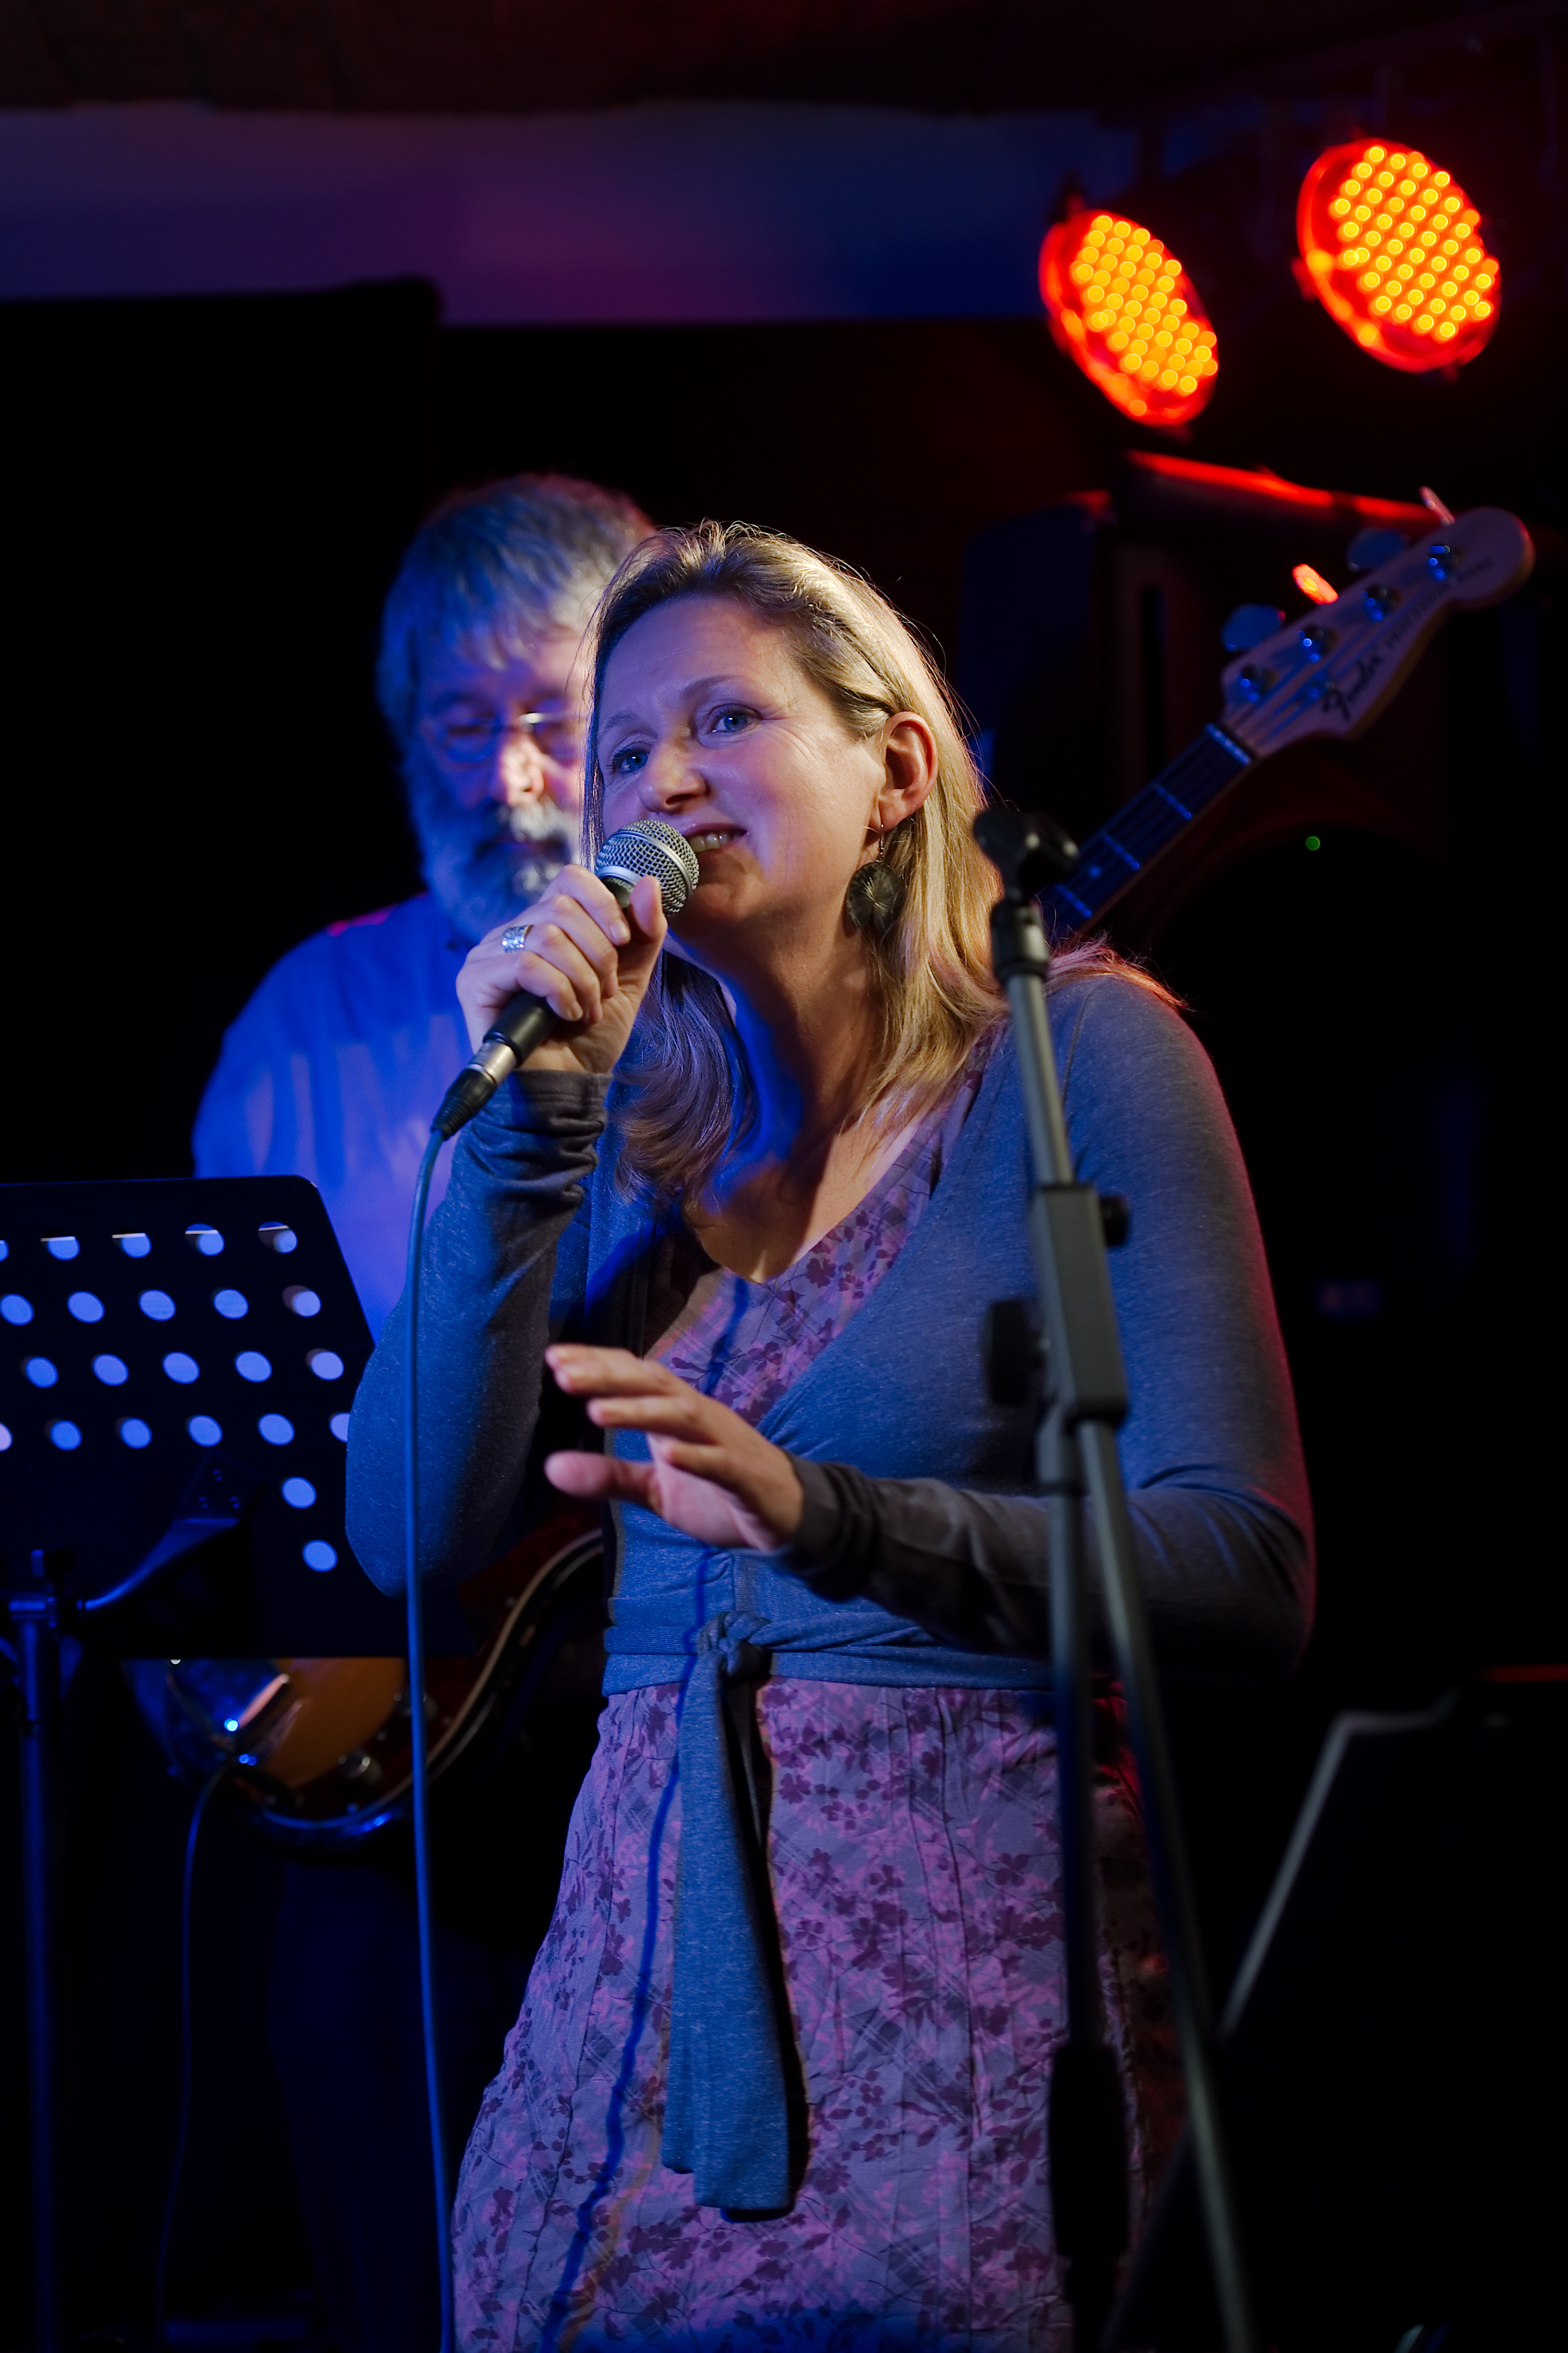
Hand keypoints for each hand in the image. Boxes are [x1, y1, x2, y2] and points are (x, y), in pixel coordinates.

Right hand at [456, 868, 666, 1075]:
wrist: (570, 1086)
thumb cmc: (592, 1035)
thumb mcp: (629, 978)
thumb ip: (643, 932)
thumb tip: (650, 883)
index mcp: (546, 924)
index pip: (570, 878)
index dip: (603, 903)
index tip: (623, 941)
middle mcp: (512, 931)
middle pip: (562, 904)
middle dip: (599, 952)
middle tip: (605, 991)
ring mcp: (489, 954)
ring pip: (548, 935)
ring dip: (583, 978)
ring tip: (589, 1009)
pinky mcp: (476, 981)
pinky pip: (526, 963)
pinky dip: (559, 990)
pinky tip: (567, 1014)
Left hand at [543, 1346, 804, 1551]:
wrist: (787, 1513)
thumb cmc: (717, 1492)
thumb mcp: (654, 1489)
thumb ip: (608, 1476)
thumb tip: (551, 1468)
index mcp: (674, 1414)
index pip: (634, 1377)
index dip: (597, 1365)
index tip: (553, 1358)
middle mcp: (698, 1417)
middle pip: (652, 1385)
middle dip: (608, 1378)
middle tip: (563, 1374)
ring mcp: (723, 1442)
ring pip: (680, 1416)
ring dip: (639, 1412)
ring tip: (597, 1412)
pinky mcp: (743, 1475)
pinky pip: (718, 1462)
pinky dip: (694, 1457)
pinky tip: (668, 1456)